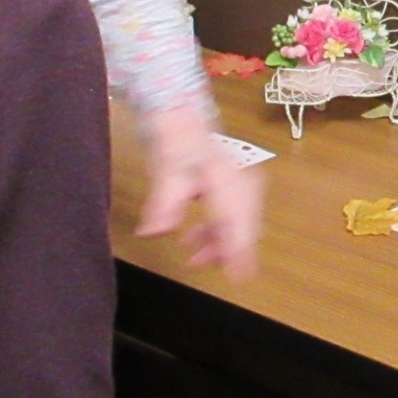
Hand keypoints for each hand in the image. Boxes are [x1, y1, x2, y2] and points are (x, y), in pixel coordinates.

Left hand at [138, 104, 262, 282]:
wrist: (183, 120)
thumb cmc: (177, 143)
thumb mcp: (166, 173)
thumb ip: (163, 205)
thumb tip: (153, 233)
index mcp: (227, 180)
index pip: (238, 222)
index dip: (239, 252)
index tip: (239, 276)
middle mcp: (242, 185)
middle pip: (244, 228)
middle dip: (227, 252)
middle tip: (201, 266)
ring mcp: (242, 187)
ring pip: (240, 226)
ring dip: (219, 244)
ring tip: (193, 259)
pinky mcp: (236, 190)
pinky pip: (233, 218)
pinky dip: (217, 232)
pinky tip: (194, 239)